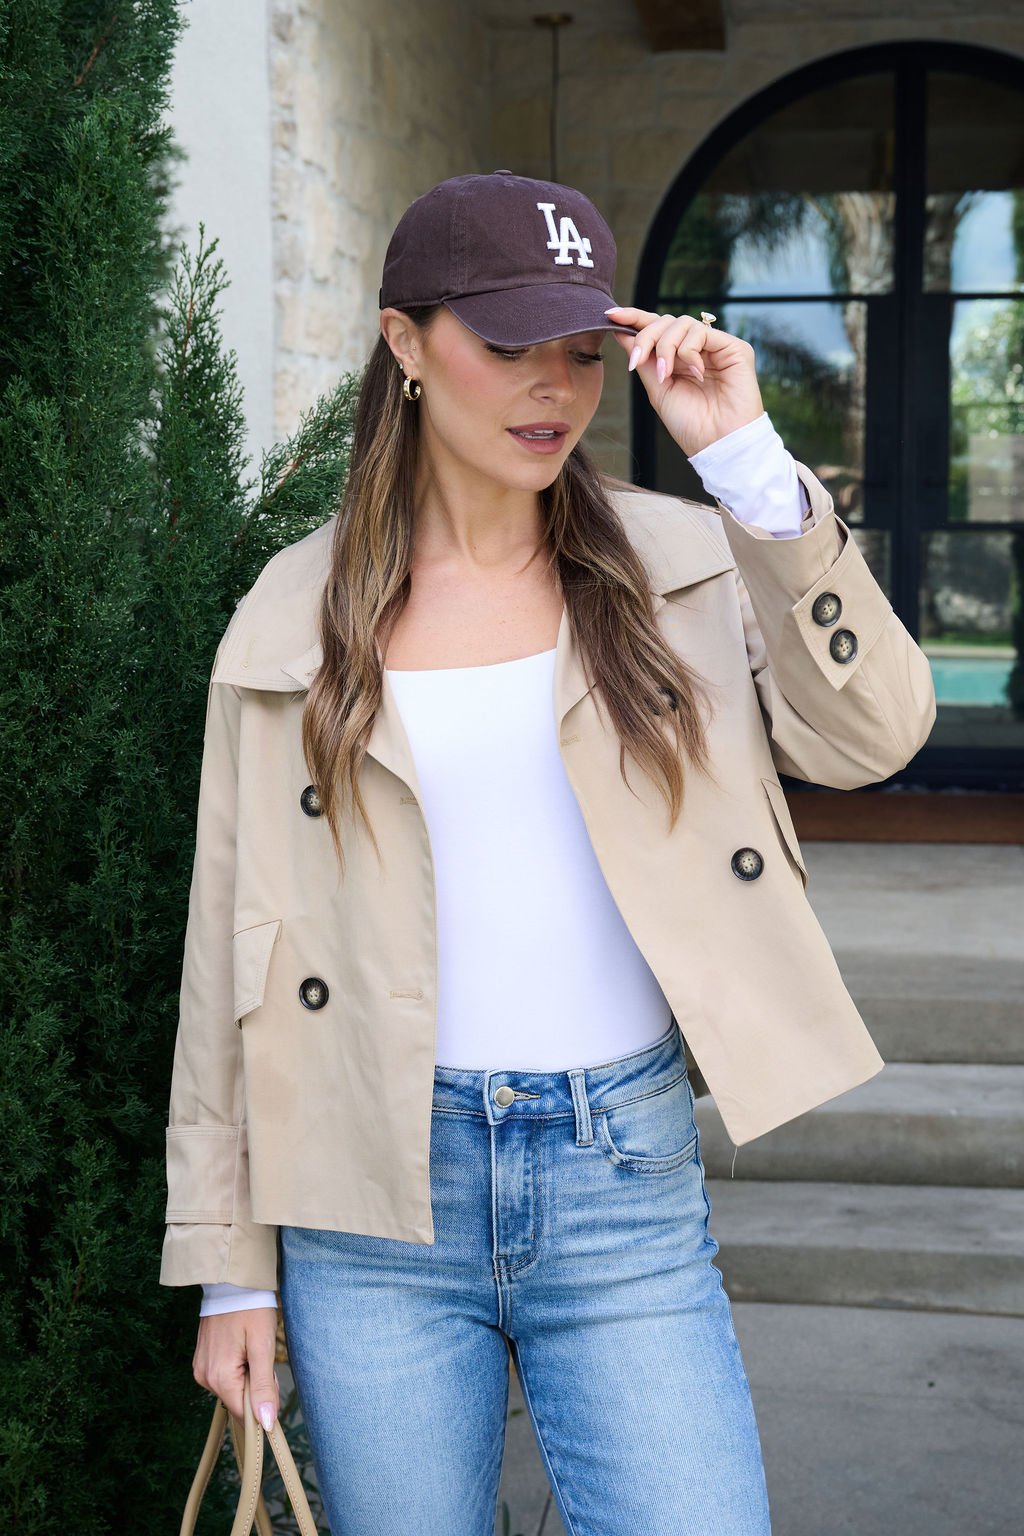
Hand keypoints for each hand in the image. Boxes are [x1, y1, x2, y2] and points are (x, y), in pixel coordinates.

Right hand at [193, 1307, 279, 1428]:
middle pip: (238, 1401)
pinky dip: (237, 1368)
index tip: (273, 1383)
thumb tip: (266, 1422)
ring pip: (232, 1389)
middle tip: (264, 1358)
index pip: (243, 1414)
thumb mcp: (262, 1346)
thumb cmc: (251, 1310)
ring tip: (252, 1348)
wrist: (231, 1283)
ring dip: (247, 1377)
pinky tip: (242, 1348)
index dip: (263, 1406)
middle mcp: (205, 1377)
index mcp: (219, 1377)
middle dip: (256, 1387)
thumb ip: (263, 1386)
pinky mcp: (202, 1360)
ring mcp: (201, 1368)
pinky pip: (223, 1376)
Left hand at [605, 306, 763, 457]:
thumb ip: (643, 360)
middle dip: (646, 337)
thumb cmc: (690, 424)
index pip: (656, 328)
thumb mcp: (657, 389)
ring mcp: (716, 347)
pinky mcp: (734, 348)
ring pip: (681, 323)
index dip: (634, 318)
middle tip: (637, 362)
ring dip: (666, 347)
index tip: (611, 315)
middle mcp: (698, 349)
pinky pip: (701, 332)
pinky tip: (695, 373)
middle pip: (666, 321)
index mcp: (678, 358)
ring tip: (667, 375)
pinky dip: (688, 351)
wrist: (717, 444)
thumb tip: (620, 331)